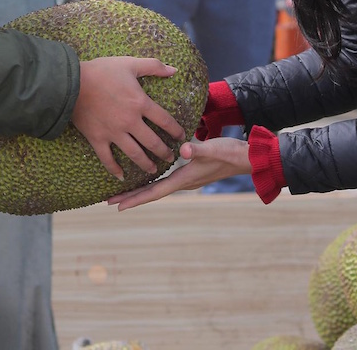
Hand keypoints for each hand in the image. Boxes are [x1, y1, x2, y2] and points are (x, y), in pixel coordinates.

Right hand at [74, 56, 184, 178]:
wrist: (71, 83)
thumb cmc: (101, 71)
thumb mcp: (129, 63)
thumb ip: (153, 66)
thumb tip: (174, 70)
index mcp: (140, 103)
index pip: (164, 120)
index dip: (175, 130)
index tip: (181, 136)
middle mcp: (130, 121)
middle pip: (152, 142)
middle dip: (164, 152)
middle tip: (171, 157)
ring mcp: (113, 132)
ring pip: (134, 154)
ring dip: (146, 164)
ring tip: (154, 170)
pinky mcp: (97, 138)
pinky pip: (107, 158)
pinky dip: (114, 169)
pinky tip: (121, 177)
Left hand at [106, 137, 251, 209]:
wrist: (247, 158)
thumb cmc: (230, 153)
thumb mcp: (213, 149)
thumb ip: (197, 149)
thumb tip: (182, 151)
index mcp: (184, 179)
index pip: (155, 192)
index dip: (136, 199)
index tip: (117, 206)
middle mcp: (183, 182)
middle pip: (152, 193)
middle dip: (131, 197)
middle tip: (109, 202)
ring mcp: (186, 178)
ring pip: (157, 187)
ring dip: (139, 190)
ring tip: (121, 192)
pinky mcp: (190, 172)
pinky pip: (165, 180)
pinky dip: (151, 181)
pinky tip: (145, 176)